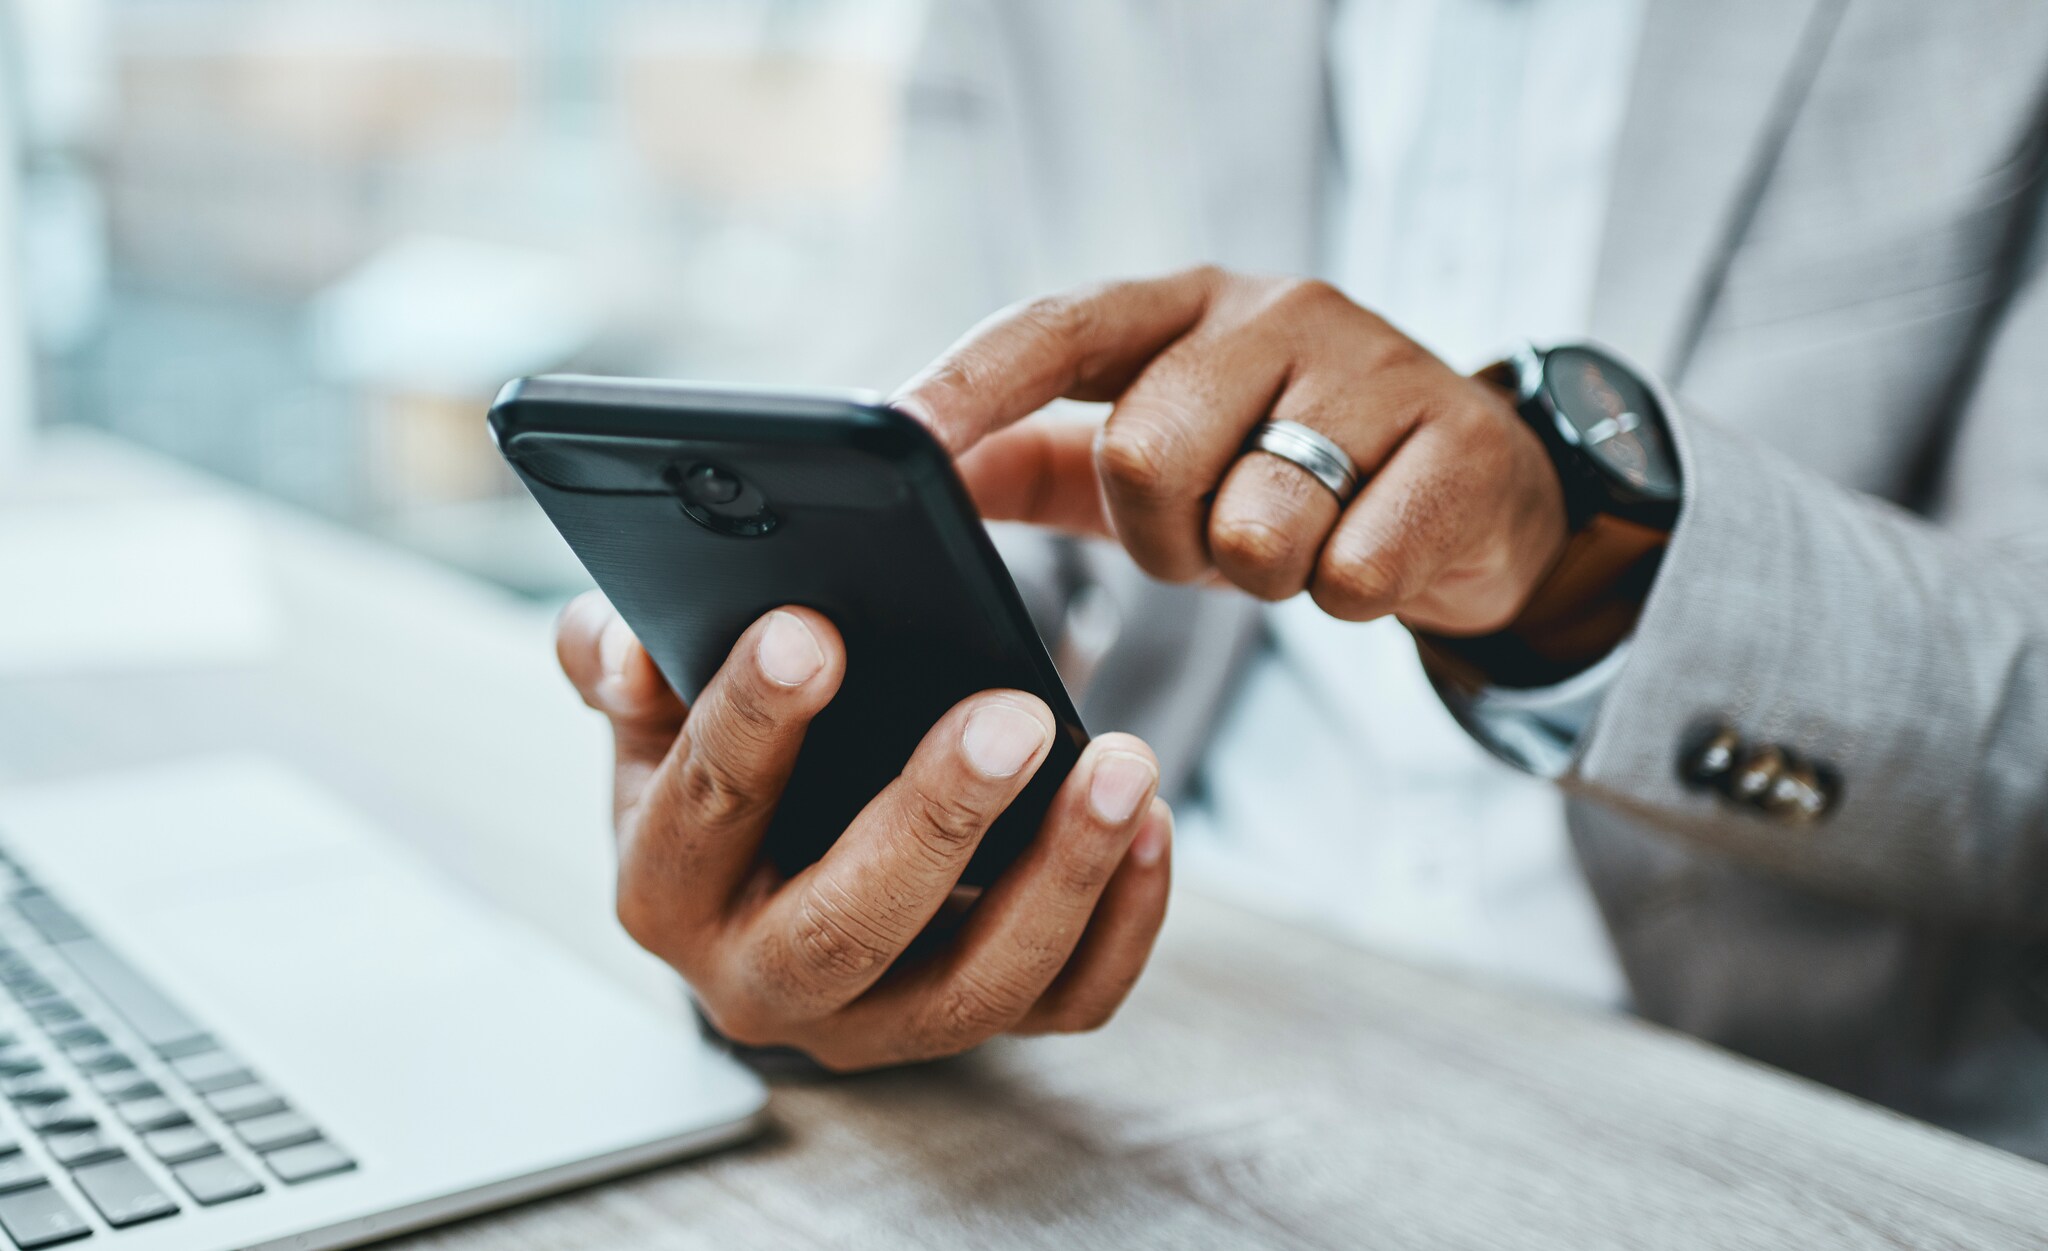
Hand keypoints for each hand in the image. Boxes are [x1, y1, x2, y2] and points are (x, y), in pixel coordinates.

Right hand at [555, 593, 1173, 1070]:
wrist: (780, 886)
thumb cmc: (727, 782)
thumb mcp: (656, 721)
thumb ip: (624, 666)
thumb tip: (619, 641)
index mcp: (667, 891)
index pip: (704, 808)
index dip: (753, 721)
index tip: (814, 631)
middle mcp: (761, 981)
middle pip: (848, 926)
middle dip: (935, 819)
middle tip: (1011, 716)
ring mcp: (876, 1022)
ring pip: (976, 984)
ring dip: (1062, 875)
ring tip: (1121, 766)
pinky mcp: (973, 1028)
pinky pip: (1064, 1005)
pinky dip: (1123, 923)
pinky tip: (1153, 828)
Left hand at [894, 266, 1568, 636]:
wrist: (1476, 496)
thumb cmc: (1287, 475)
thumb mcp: (1162, 462)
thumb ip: (1038, 462)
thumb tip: (925, 480)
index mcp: (1180, 309)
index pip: (1054, 328)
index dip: (970, 383)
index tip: (897, 438)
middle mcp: (1271, 310)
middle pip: (1142, 451)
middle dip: (1163, 537)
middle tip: (1215, 538)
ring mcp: (1372, 363)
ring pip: (1252, 523)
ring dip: (1262, 574)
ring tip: (1305, 542)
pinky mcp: (1459, 438)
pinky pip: (1351, 571)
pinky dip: (1347, 595)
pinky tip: (1374, 553)